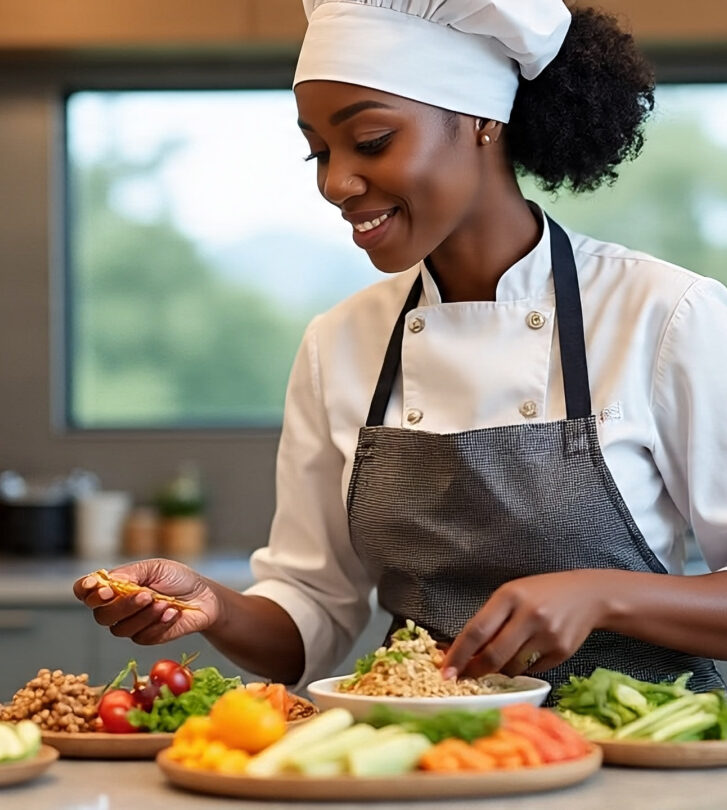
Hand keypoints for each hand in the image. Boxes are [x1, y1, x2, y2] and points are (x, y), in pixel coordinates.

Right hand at [73, 558, 219, 644]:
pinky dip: (159, 623)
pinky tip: (172, 613)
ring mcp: (130, 625)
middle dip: (123, 605)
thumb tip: (109, 581)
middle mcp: (117, 608)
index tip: (101, 588)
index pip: (85, 591)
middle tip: (146, 594)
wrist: (204, 596)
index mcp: (114, 586)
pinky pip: (142, 637)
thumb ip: (131, 573)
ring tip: (165, 602)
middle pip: (101, 615)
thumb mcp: (156, 567)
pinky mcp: (146, 638)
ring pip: (121, 629)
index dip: (86, 591)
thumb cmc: (178, 579)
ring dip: (144, 615)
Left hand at [441, 570, 611, 678]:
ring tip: (500, 659)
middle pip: (493, 655)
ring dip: (499, 670)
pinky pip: (531, 670)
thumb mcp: (511, 594)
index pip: (477, 630)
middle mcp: (529, 614)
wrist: (587, 595)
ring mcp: (547, 635)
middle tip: (464, 677)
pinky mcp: (562, 652)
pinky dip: (522, 668)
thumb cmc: (541, 593)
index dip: (458, 654)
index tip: (446, 671)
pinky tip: (526, 653)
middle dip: (475, 671)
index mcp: (510, 596)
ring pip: (511, 667)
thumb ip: (490, 619)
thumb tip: (462, 651)